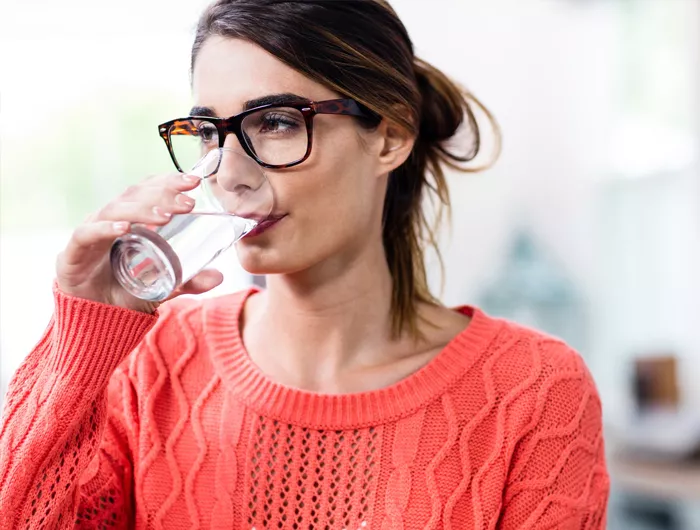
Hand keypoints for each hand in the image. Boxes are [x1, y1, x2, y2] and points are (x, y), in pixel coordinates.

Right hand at [56, 173, 223, 312]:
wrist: (94, 320)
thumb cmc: (125, 294)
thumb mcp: (164, 287)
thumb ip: (188, 281)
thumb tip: (219, 276)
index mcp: (131, 220)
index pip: (149, 191)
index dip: (169, 182)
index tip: (194, 181)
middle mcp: (110, 220)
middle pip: (135, 195)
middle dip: (163, 194)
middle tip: (188, 203)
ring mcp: (91, 233)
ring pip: (115, 209)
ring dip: (142, 210)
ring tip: (166, 217)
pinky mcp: (73, 252)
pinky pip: (88, 234)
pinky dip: (106, 228)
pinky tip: (125, 228)